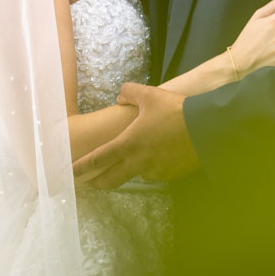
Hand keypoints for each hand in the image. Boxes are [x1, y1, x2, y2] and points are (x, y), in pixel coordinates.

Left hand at [72, 82, 199, 188]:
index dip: (81, 166)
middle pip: (111, 179)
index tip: (68, 173)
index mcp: (128, 144)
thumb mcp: (149, 95)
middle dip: (98, 181)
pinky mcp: (171, 175)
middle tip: (91, 182)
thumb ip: (129, 92)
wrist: (206, 129)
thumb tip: (120, 96)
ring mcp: (156, 171)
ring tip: (134, 159)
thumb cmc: (174, 111)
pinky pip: (157, 173)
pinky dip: (153, 166)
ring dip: (130, 170)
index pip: (98, 158)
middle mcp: (138, 162)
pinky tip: (160, 155)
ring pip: (136, 174)